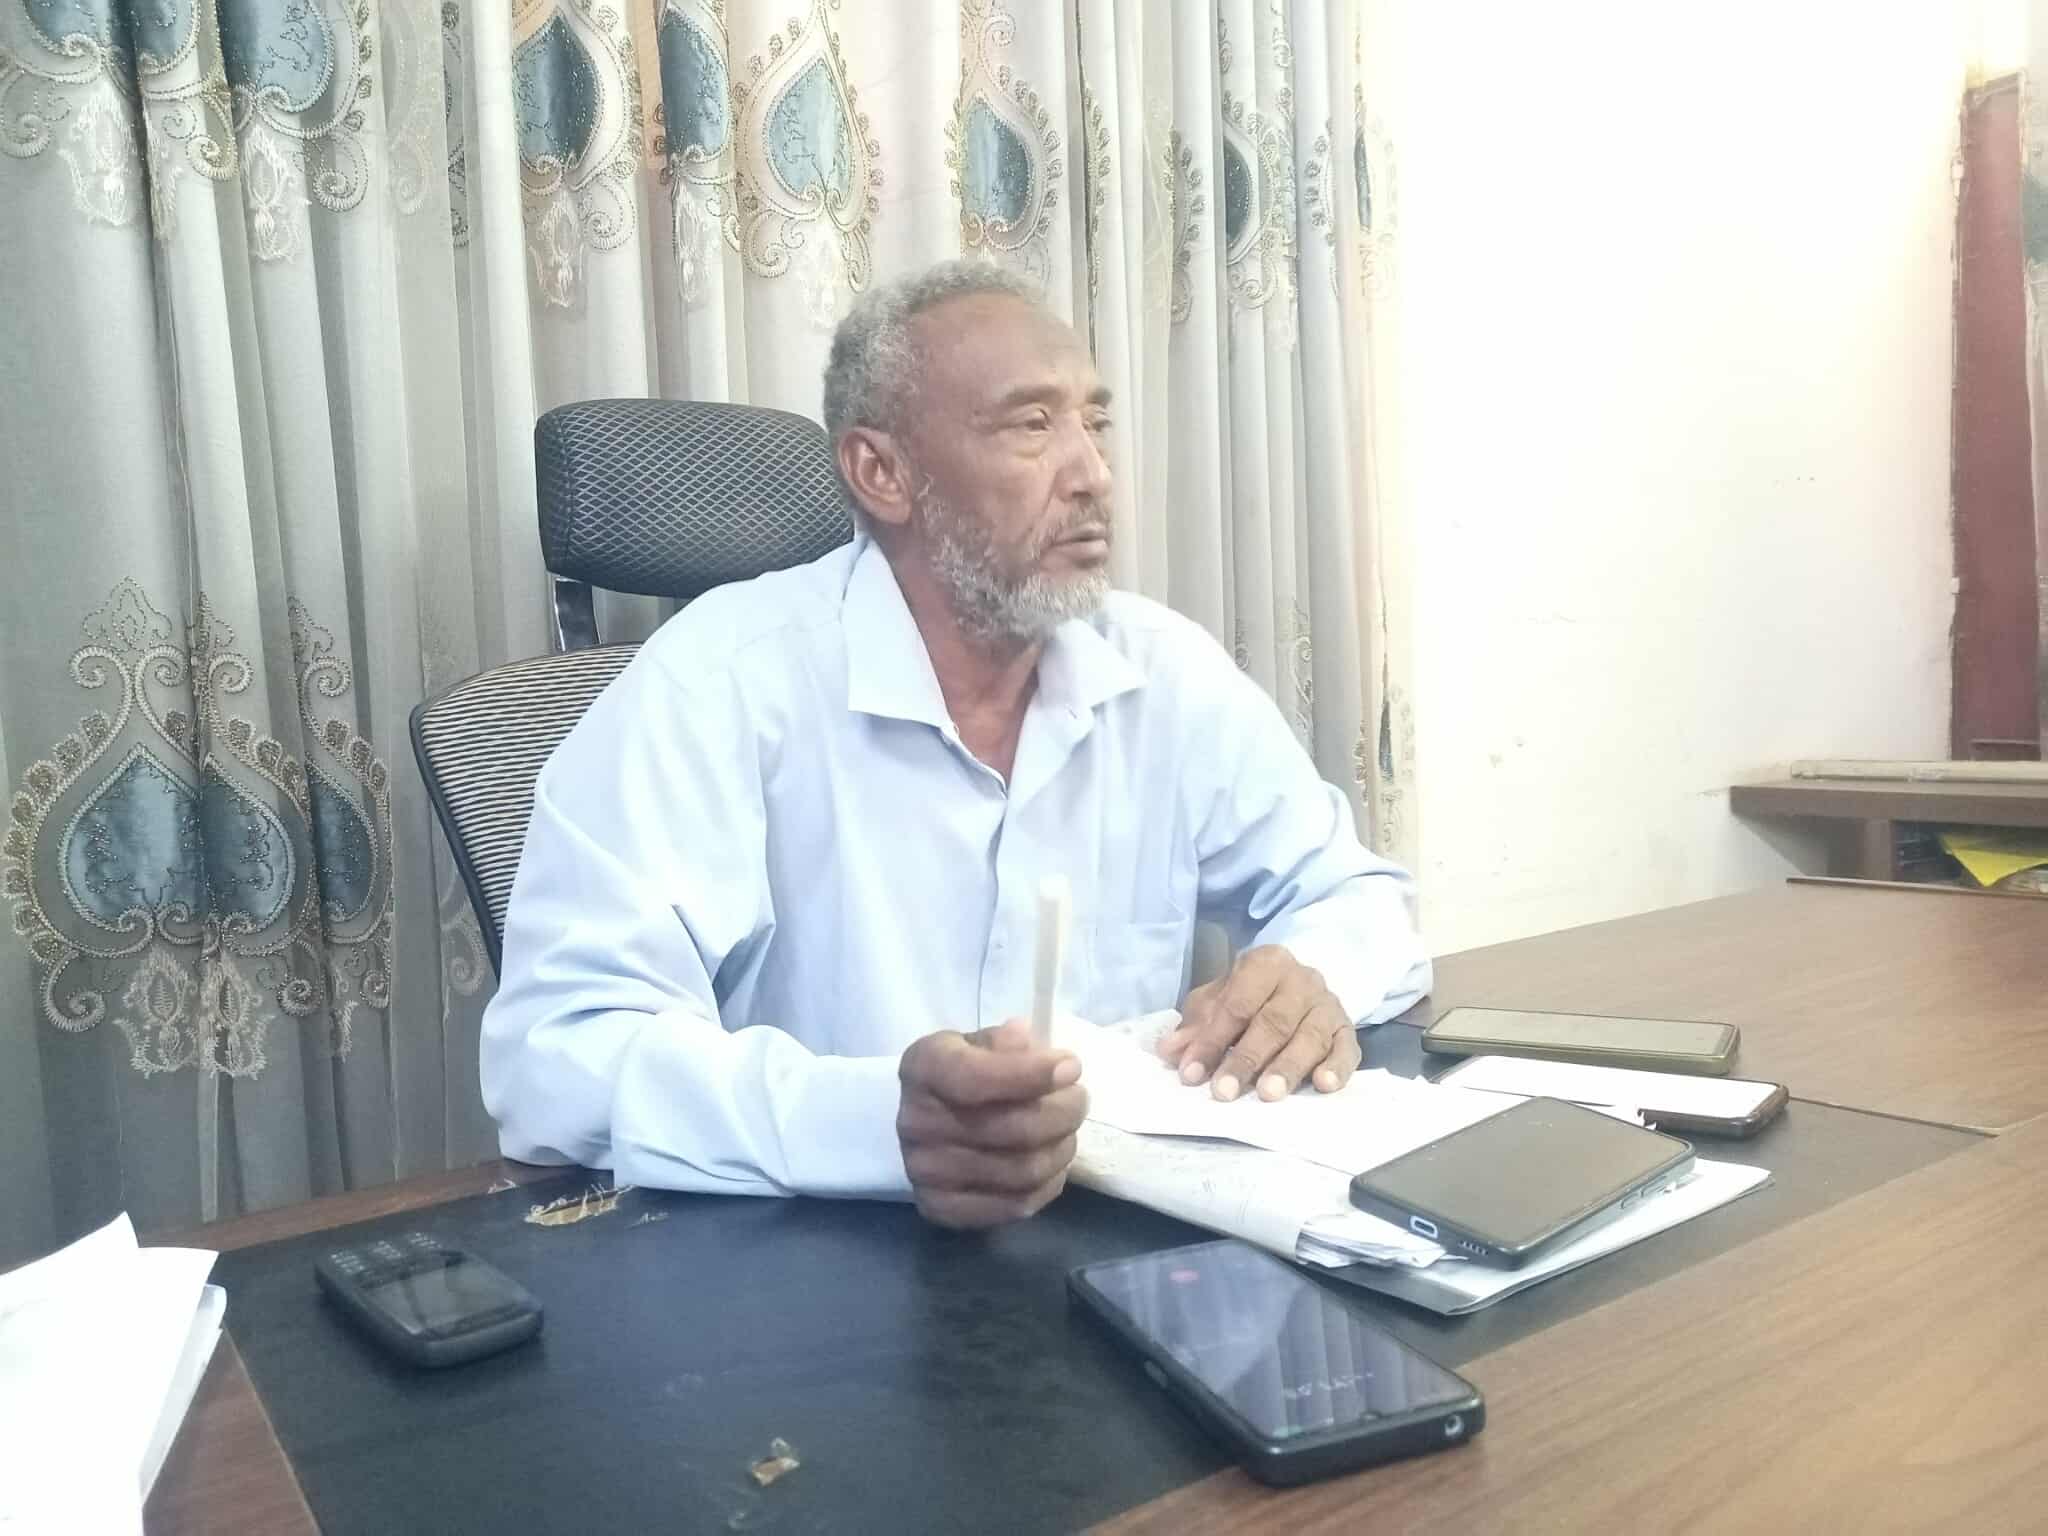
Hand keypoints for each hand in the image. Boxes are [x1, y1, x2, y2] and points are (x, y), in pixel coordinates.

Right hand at [897, 1019, 1087, 1228]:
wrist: (925, 1119)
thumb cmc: (964, 1070)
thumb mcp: (979, 1042)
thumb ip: (1004, 1042)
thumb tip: (1026, 1039)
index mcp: (923, 1068)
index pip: (975, 1077)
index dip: (1031, 1074)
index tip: (1071, 1067)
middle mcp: (915, 1123)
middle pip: (1013, 1129)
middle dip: (1063, 1112)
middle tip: (1079, 1100)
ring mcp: (925, 1172)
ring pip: (1022, 1171)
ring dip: (1061, 1149)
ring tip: (1068, 1131)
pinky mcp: (941, 1208)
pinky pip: (1015, 1205)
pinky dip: (1048, 1184)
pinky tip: (1053, 1163)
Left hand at [1157, 946, 1358, 1101]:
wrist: (1302, 986)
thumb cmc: (1253, 996)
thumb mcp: (1219, 1002)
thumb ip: (1197, 1026)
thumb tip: (1170, 1051)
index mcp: (1265, 964)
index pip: (1236, 1003)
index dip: (1212, 1040)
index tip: (1191, 1074)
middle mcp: (1301, 980)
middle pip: (1273, 1021)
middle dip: (1247, 1059)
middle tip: (1225, 1091)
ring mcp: (1328, 1005)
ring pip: (1310, 1037)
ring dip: (1288, 1067)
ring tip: (1268, 1095)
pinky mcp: (1348, 1030)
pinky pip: (1347, 1049)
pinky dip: (1336, 1068)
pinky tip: (1322, 1086)